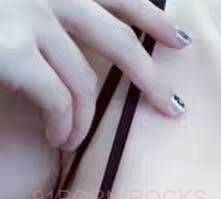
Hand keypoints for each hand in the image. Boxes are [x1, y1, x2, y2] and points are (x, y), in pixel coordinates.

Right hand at [0, 0, 190, 150]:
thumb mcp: (16, 10)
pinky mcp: (12, 48)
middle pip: (116, 36)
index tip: (179, 40)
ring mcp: (27, 14)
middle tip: (173, 108)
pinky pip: (59, 100)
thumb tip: (82, 47)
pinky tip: (58, 139)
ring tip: (72, 139)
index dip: (151, 16)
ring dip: (85, 120)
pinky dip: (64, 126)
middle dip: (150, 77)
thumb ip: (50, 19)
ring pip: (84, 81)